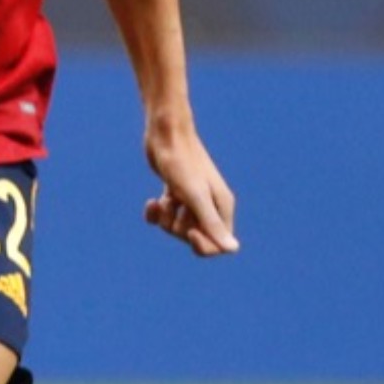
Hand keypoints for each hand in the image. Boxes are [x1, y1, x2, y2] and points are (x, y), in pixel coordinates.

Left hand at [143, 117, 238, 257]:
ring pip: (177, 228)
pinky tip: (151, 202)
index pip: (218, 245)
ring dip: (165, 219)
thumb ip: (212, 224)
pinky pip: (164, 217)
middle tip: (174, 209)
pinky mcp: (174, 193)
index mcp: (222, 207)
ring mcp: (191, 199)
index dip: (202, 246)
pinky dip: (155, 213)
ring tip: (162, 200)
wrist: (165, 133)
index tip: (191, 232)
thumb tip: (232, 250)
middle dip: (179, 230)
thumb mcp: (195, 197)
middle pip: (195, 238)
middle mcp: (210, 205)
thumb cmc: (183, 163)